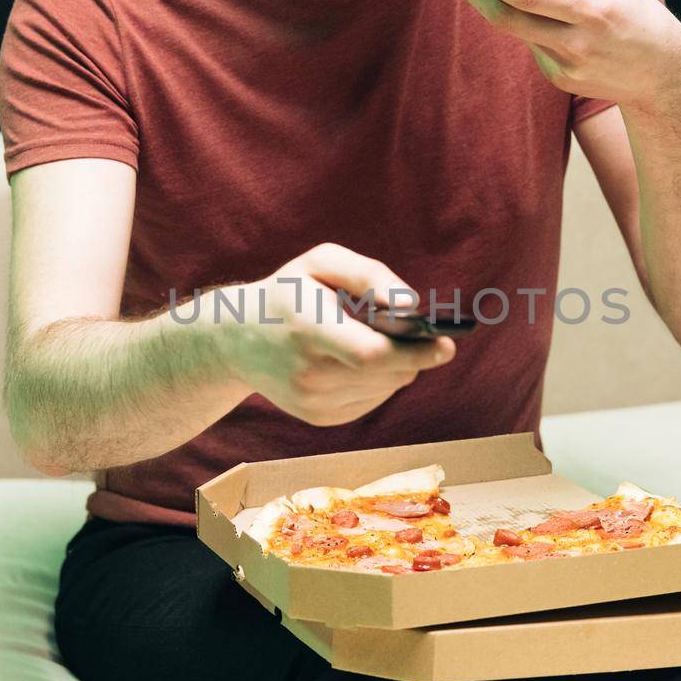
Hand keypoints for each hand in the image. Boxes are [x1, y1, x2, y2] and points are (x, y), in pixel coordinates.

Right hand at [214, 242, 455, 426]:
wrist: (234, 340)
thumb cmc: (287, 293)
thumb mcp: (320, 263)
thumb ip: (368, 275)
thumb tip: (411, 304)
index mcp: (308, 328)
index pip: (372, 354)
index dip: (415, 351)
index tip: (446, 344)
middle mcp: (308, 372)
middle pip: (386, 373)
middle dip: (415, 356)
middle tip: (428, 338)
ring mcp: (312, 401)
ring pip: (385, 388)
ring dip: (398, 368)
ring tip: (378, 342)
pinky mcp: (318, 418)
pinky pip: (371, 401)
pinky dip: (379, 382)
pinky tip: (360, 362)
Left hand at [449, 0, 680, 111]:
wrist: (662, 76)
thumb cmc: (635, 16)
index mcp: (592, 10)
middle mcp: (576, 43)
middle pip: (509, 19)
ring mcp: (566, 67)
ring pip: (520, 31)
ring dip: (507, 6)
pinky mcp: (559, 80)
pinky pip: (534, 46)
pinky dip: (534, 28)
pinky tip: (556, 25)